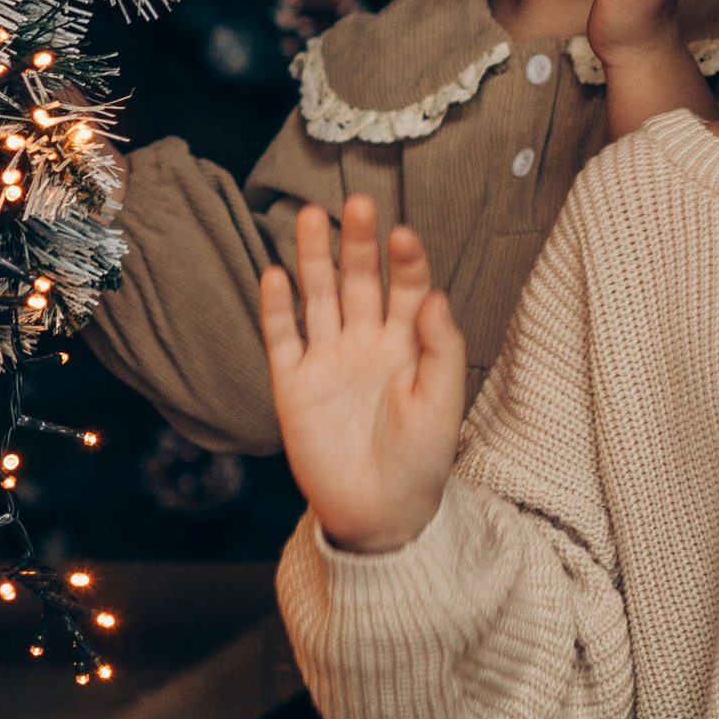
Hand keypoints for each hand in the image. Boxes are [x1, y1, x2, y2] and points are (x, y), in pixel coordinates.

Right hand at [260, 195, 465, 554]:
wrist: (380, 515)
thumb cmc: (421, 461)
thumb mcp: (443, 404)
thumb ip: (443, 349)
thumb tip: (435, 294)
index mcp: (407, 343)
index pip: (406, 287)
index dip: (404, 260)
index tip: (403, 234)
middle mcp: (365, 341)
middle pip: (358, 280)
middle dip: (357, 243)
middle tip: (357, 203)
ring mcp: (327, 360)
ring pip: (317, 297)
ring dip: (313, 259)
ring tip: (311, 218)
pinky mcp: (293, 384)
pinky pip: (282, 339)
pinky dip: (277, 308)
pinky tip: (275, 275)